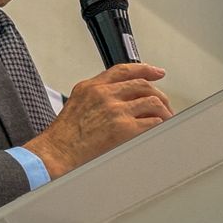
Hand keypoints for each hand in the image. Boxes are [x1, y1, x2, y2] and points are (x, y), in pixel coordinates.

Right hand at [24, 64, 171, 177]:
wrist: (56, 154)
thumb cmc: (63, 136)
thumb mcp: (76, 103)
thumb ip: (97, 95)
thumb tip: (119, 96)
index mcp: (92, 87)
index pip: (124, 70)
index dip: (144, 69)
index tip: (157, 72)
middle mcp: (105, 95)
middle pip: (142, 85)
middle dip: (159, 94)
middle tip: (165, 104)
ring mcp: (115, 111)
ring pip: (151, 102)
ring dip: (163, 111)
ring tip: (165, 119)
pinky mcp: (124, 129)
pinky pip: (152, 122)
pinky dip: (159, 125)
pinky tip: (158, 129)